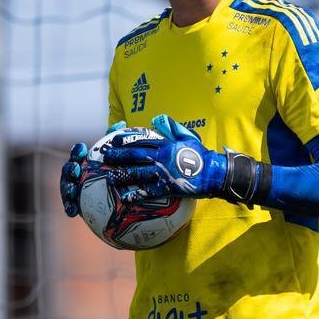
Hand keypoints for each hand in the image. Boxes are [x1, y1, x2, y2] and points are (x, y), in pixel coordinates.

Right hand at [59, 121, 125, 216]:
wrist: (115, 195)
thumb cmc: (113, 170)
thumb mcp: (115, 156)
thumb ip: (115, 141)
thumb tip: (122, 123)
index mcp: (83, 160)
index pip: (77, 153)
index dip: (77, 151)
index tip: (82, 149)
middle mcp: (75, 173)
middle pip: (67, 169)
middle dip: (69, 169)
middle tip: (76, 170)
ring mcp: (73, 188)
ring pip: (66, 187)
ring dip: (67, 188)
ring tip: (73, 192)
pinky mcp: (75, 203)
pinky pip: (69, 205)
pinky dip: (69, 207)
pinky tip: (73, 212)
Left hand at [102, 114, 226, 202]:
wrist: (213, 172)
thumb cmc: (200, 154)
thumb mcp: (186, 136)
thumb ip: (171, 128)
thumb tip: (157, 119)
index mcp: (165, 144)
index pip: (141, 140)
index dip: (126, 139)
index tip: (113, 140)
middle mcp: (161, 158)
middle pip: (135, 156)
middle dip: (118, 156)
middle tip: (105, 157)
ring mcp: (163, 173)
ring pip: (138, 173)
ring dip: (123, 175)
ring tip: (109, 178)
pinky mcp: (167, 188)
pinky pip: (149, 192)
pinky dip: (137, 195)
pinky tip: (125, 198)